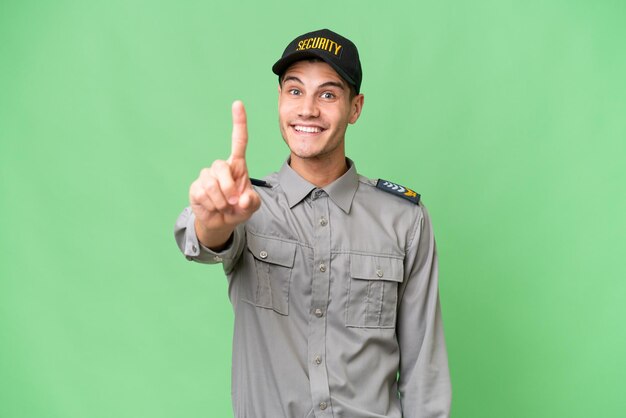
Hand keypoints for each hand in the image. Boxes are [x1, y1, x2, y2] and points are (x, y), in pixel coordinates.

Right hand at [189, 101, 260, 246]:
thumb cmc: (238, 208)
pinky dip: (211, 205)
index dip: (239, 122)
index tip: (238, 104)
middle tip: (233, 202)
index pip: (239, 140)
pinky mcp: (196, 187)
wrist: (221, 222)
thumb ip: (252, 202)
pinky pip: (202, 194)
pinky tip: (213, 207)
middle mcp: (220, 167)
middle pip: (221, 167)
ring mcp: (206, 176)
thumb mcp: (251, 206)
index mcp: (237, 166)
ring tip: (224, 206)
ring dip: (220, 200)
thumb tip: (241, 199)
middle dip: (228, 187)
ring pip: (211, 184)